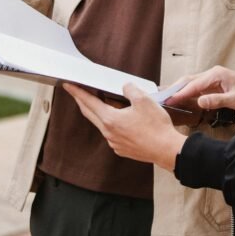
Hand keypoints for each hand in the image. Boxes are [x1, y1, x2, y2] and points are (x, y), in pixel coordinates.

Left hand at [63, 83, 184, 170]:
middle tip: (77, 92)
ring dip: (98, 112)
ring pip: (101, 124)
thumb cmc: (156, 127)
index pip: (89, 102)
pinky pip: (111, 133)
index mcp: (110, 119)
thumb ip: (130, 89)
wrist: (166, 149)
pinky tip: (118, 119)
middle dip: (82, 101)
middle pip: (90, 114)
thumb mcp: (143, 100)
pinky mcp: (122, 149)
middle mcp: (108, 132)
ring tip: (100, 102)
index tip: (68, 86)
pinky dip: (110, 124)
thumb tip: (124, 87)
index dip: (77, 92)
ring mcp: (114, 142)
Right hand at [165, 66, 234, 113]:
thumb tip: (201, 102)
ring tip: (165, 98)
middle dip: (175, 89)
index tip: (170, 99)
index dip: (181, 92)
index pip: (194, 84)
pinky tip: (177, 98)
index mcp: (216, 74)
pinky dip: (185, 93)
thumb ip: (217, 100)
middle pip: (188, 80)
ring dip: (178, 90)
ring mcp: (210, 78)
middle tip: (162, 98)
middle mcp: (211, 74)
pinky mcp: (210, 84)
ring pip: (190, 83)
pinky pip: (195, 88)